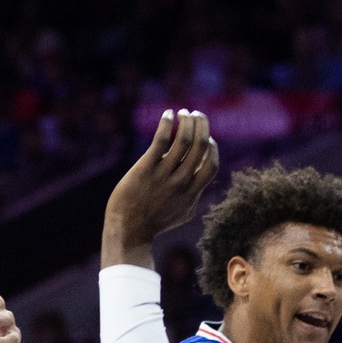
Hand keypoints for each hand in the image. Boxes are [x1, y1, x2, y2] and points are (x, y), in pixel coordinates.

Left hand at [104, 108, 218, 256]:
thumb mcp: (182, 213)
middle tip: (197, 114)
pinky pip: (161, 140)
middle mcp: (181, 182)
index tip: (207, 138)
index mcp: (192, 192)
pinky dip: (168, 123)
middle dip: (202, 125)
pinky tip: (169, 114)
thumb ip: (194, 195)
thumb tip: (201, 177)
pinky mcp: (146, 168)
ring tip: (184, 112)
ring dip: (187, 120)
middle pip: (201, 145)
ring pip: (184, 139)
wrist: (128, 230)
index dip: (213, 147)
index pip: (212, 164)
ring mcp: (164, 175)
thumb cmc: (153, 222)